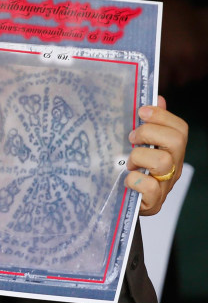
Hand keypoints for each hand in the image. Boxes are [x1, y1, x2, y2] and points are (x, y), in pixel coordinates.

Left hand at [125, 96, 188, 214]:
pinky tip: (127, 180)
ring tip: (129, 162)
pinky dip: (136, 181)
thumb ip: (149, 124)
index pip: (179, 128)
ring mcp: (165, 185)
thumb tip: (158, 99)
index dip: (162, 116)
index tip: (141, 112)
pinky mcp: (153, 203)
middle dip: (150, 133)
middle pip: (176, 141)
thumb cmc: (131, 170)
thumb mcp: (138, 145)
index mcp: (171, 151)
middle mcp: (173, 167)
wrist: (123, 203)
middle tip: (132, 139)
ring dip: (140, 157)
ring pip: (164, 162)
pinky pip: (150, 188)